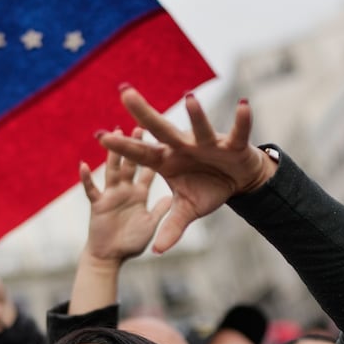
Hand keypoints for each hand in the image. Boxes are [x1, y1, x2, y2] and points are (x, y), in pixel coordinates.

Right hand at [80, 142, 169, 264]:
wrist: (111, 256)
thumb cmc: (131, 242)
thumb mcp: (150, 224)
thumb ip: (159, 210)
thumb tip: (172, 196)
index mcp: (139, 194)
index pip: (149, 171)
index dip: (155, 156)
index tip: (161, 138)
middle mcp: (125, 190)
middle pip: (131, 163)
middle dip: (135, 146)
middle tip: (139, 126)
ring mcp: (110, 195)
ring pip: (112, 170)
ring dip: (113, 153)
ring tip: (113, 134)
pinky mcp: (97, 204)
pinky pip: (92, 190)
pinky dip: (86, 179)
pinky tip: (83, 165)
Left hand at [98, 91, 274, 253]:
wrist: (238, 180)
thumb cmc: (209, 188)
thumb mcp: (188, 209)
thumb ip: (172, 227)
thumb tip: (157, 250)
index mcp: (167, 160)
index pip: (141, 153)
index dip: (123, 148)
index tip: (99, 136)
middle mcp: (183, 146)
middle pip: (161, 129)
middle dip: (144, 113)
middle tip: (125, 93)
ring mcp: (207, 143)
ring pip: (199, 127)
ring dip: (196, 115)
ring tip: (188, 98)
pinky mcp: (232, 144)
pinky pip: (238, 131)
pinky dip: (242, 120)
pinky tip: (243, 104)